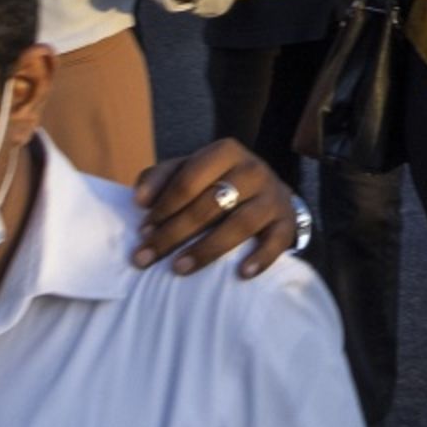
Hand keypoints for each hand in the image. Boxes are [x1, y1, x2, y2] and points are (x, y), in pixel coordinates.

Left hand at [128, 140, 303, 276]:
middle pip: (210, 204)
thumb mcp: (189, 170)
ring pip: (241, 223)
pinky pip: (277, 240)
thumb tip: (140, 200)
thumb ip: (161, 178)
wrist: (267, 190)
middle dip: (174, 233)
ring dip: (207, 249)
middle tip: (146, 257)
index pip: (189, 179)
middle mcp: (253, 170)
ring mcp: (272, 196)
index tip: (142, 231)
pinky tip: (242, 274)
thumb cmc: (217, 183)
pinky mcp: (286, 221)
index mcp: (225, 152)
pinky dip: (261, 258)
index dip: (164, 207)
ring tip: (179, 268)